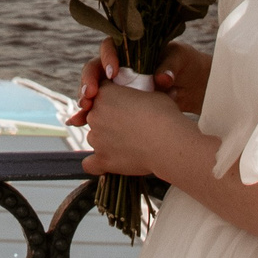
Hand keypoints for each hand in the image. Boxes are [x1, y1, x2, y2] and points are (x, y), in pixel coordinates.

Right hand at [69, 40, 209, 124]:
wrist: (189, 85)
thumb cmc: (182, 64)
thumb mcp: (179, 60)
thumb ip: (169, 66)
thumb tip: (162, 78)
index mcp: (129, 50)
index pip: (109, 48)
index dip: (107, 58)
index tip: (113, 73)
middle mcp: (117, 66)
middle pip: (94, 69)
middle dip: (88, 82)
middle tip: (90, 96)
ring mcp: (115, 85)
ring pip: (92, 89)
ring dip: (84, 100)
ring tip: (82, 113)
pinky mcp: (116, 102)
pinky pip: (98, 107)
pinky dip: (86, 114)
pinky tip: (75, 122)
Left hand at [79, 77, 197, 178]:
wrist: (168, 141)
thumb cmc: (163, 115)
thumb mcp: (152, 94)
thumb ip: (139, 94)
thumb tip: (145, 95)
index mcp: (105, 94)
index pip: (102, 92)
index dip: (114, 98)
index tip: (127, 105)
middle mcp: (95, 115)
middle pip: (95, 115)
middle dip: (108, 119)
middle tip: (129, 125)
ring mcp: (96, 138)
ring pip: (94, 138)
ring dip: (105, 140)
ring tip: (128, 144)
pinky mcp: (102, 159)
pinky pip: (90, 164)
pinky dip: (97, 164)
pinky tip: (107, 162)